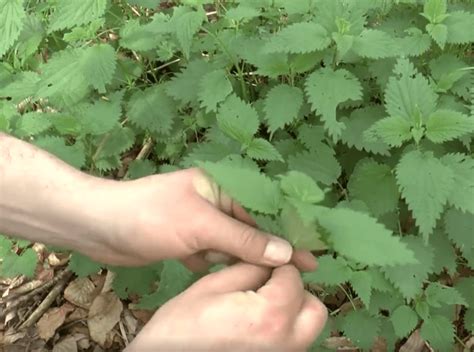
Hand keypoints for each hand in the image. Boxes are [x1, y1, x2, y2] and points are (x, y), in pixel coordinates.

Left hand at [88, 168, 316, 270]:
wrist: (98, 227)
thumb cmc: (150, 216)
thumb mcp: (201, 226)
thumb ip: (243, 239)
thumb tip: (285, 252)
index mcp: (220, 187)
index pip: (263, 211)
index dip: (287, 233)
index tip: (312, 256)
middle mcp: (212, 203)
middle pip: (249, 229)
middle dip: (268, 251)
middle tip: (298, 273)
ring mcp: (198, 223)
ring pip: (231, 245)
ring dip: (243, 261)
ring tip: (269, 280)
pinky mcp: (185, 242)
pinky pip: (212, 255)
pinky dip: (219, 266)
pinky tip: (229, 280)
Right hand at [126, 263, 327, 350]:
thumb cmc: (181, 327)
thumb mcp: (211, 287)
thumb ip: (248, 269)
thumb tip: (271, 258)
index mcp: (270, 316)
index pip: (293, 278)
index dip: (277, 265)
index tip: (261, 264)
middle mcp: (287, 342)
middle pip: (314, 308)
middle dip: (295, 290)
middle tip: (268, 285)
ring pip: (308, 328)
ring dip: (293, 310)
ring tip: (261, 304)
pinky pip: (293, 342)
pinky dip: (284, 329)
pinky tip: (256, 324)